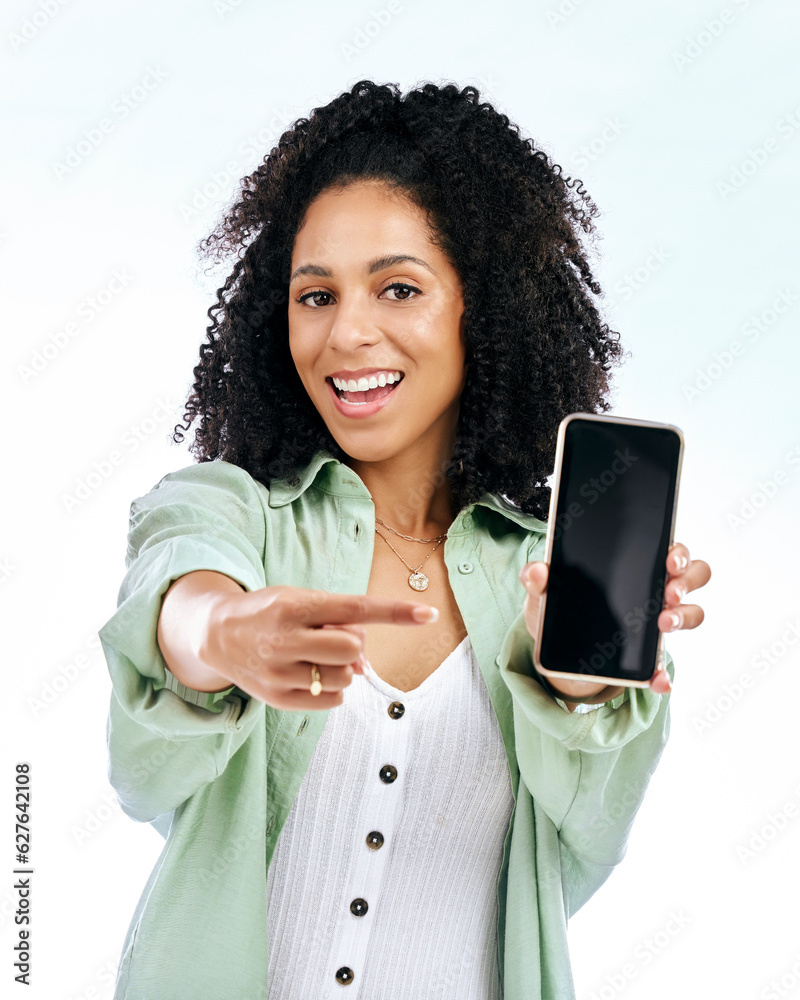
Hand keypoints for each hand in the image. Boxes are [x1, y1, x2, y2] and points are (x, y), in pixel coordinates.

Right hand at [197, 585, 438, 710]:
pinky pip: (333, 702)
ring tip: (317, 656)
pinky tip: (313, 675)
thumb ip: (337, 622)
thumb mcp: (299, 601)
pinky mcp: (277, 699)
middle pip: (353, 647)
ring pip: (346, 677)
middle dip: (352, 643)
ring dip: (344, 667)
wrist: (216, 634)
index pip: (356, 609)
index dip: (395, 612)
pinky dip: (334, 690)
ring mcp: (280, 672)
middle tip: (329, 636)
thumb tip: (365, 664)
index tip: (428, 613)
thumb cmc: (270, 613)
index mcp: (295, 606)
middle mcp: (285, 639)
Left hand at [519, 542, 711, 702]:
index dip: (678, 553)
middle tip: (668, 592)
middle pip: (692, 576)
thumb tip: (537, 572)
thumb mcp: (544, 593)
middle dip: (686, 581)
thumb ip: (537, 579)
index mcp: (635, 566)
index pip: (671, 551)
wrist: (555, 650)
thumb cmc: (558, 608)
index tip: (668, 560)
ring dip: (685, 617)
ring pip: (692, 613)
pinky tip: (658, 680)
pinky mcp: (648, 655)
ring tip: (663, 624)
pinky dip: (664, 673)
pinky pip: (665, 664)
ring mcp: (656, 622)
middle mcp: (654, 590)